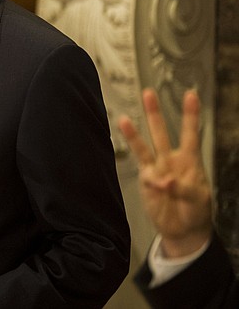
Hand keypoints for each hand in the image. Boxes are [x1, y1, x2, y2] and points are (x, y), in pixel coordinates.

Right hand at [117, 89, 212, 257]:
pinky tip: (160, 186)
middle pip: (162, 133)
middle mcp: (172, 160)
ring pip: (144, 147)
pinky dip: (153, 180)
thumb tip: (165, 180)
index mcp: (191, 160)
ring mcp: (157, 169)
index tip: (190, 95)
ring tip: (125, 119)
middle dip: (154, 113)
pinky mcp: (147, 181)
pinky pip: (146, 176)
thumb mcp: (199, 198)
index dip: (190, 115)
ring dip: (134, 134)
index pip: (191, 133)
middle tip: (148, 94)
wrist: (183, 229)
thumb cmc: (196, 210)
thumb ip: (183, 187)